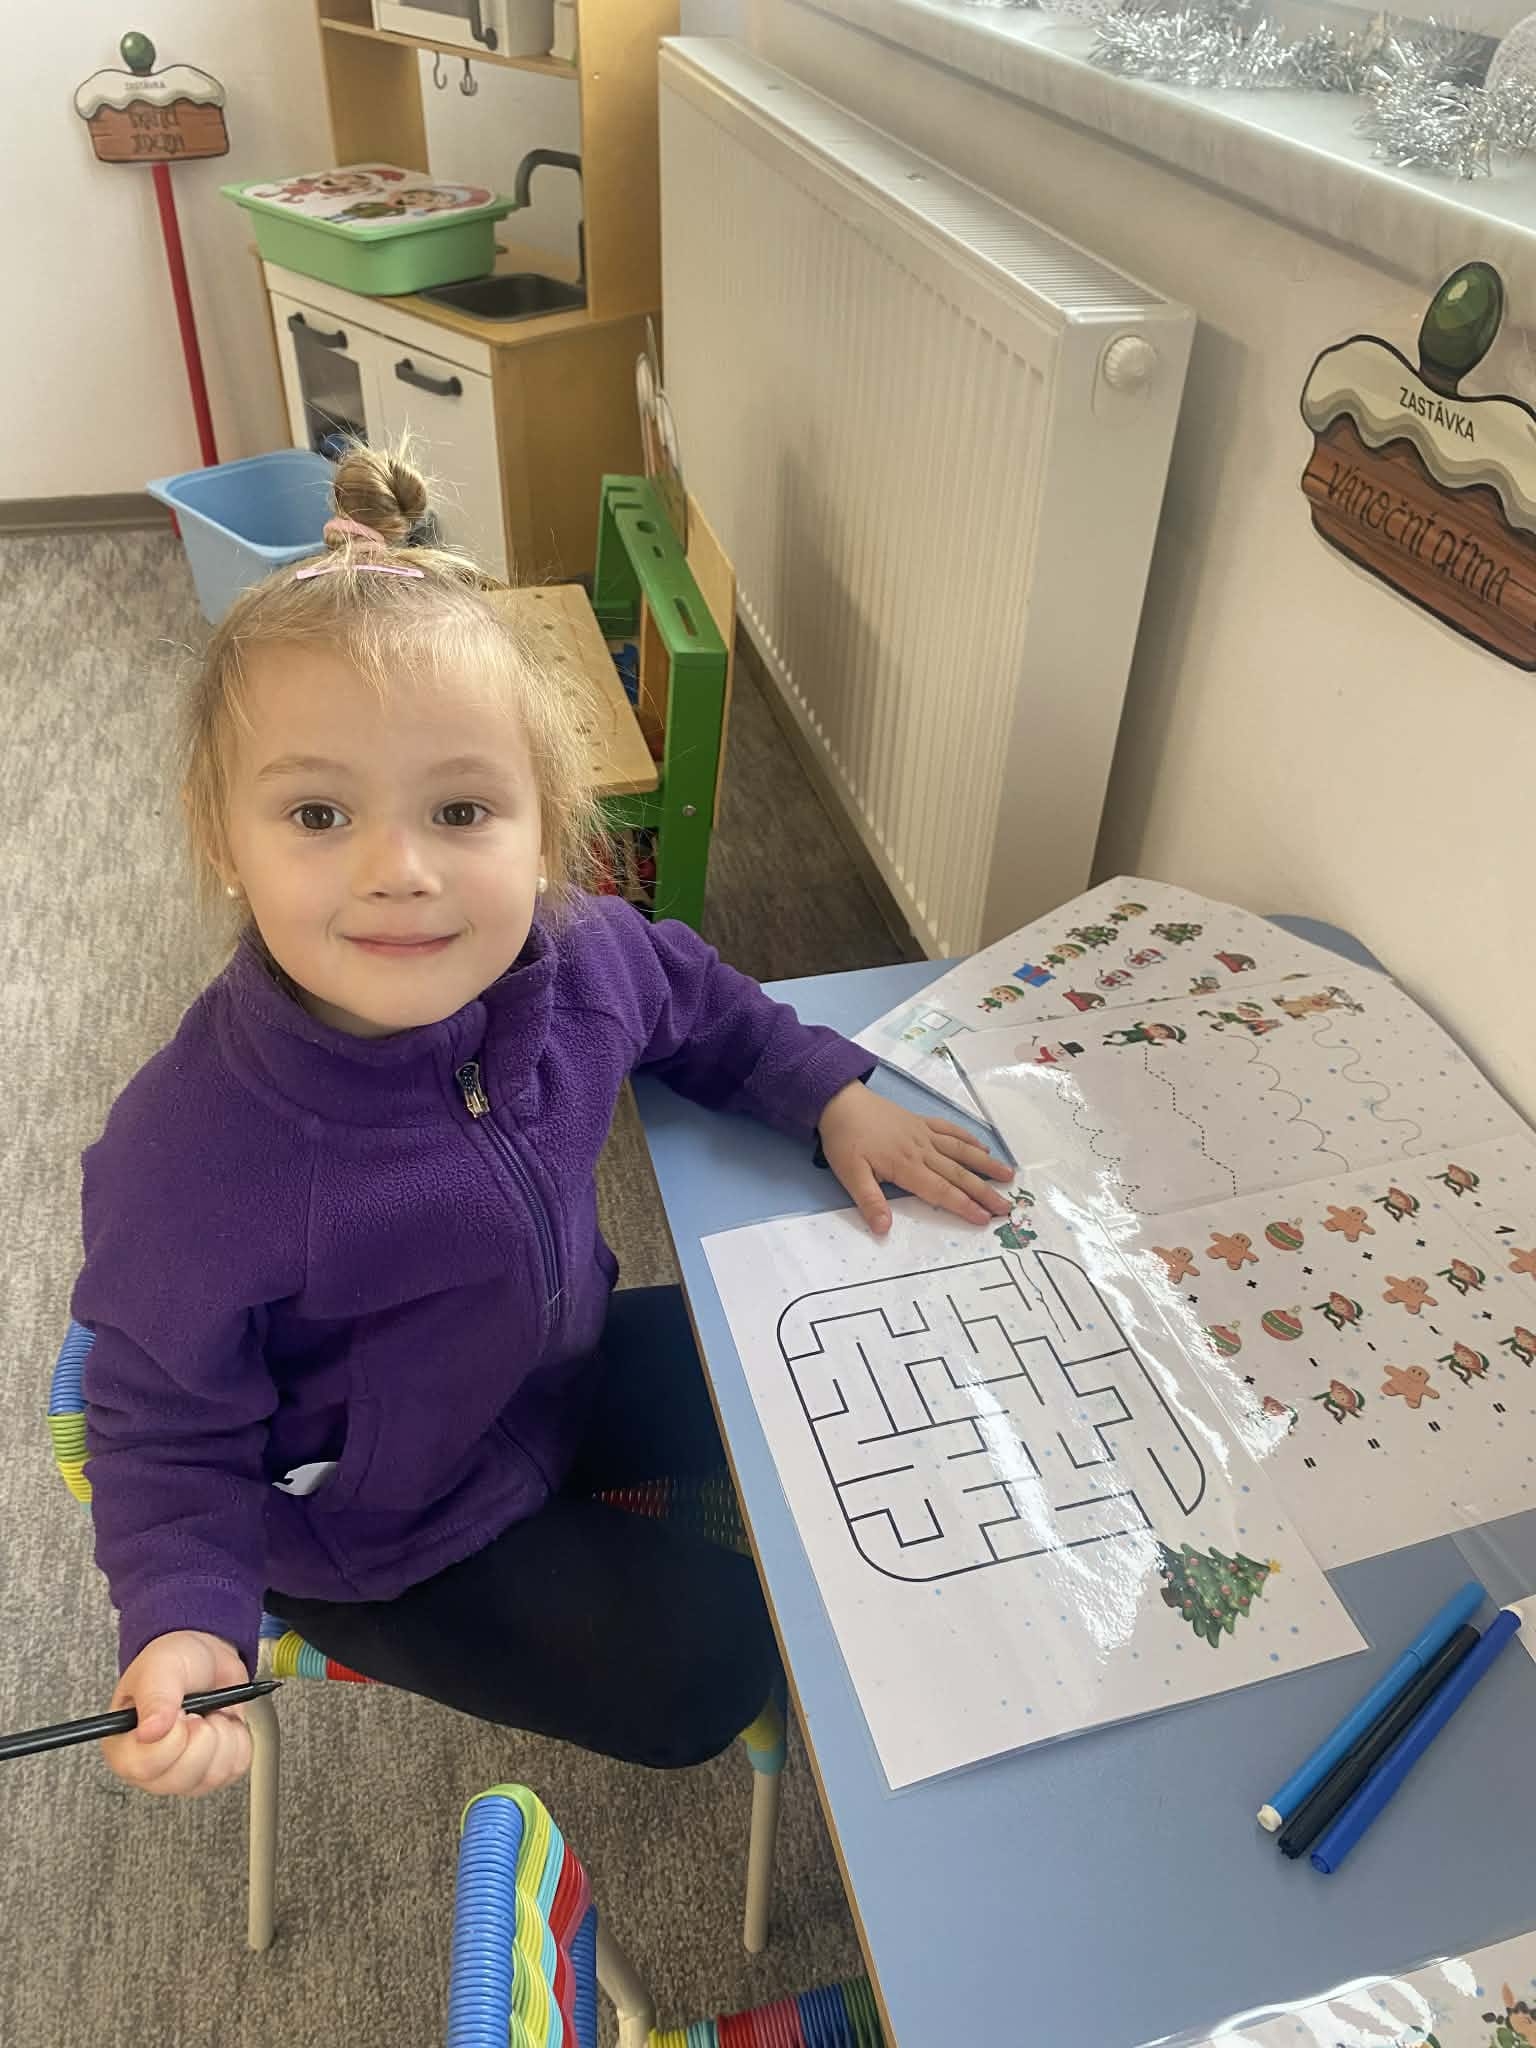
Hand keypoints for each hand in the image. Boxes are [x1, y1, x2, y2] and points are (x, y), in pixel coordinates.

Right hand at [102, 1630, 252, 1798]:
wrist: (209, 1659)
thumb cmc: (175, 1662)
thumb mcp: (160, 1666)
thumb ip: (155, 1697)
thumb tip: (149, 1733)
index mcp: (124, 1747)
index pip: (144, 1767)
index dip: (172, 1738)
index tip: (182, 1711)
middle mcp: (150, 1769)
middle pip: (181, 1778)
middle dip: (201, 1735)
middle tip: (195, 1710)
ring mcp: (182, 1775)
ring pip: (213, 1776)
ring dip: (222, 1735)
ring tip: (208, 1714)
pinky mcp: (213, 1774)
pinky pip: (236, 1767)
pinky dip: (238, 1739)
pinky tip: (223, 1723)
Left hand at [817, 1081, 1012, 1235]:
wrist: (840, 1101)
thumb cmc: (844, 1140)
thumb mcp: (850, 1175)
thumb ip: (869, 1201)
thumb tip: (884, 1228)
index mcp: (906, 1166)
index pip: (941, 1190)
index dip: (963, 1205)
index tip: (984, 1218)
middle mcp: (921, 1150)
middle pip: (959, 1173)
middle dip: (984, 1192)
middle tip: (1007, 1206)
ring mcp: (924, 1134)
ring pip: (961, 1150)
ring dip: (986, 1164)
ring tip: (1008, 1176)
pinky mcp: (921, 1122)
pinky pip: (951, 1130)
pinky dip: (969, 1138)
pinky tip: (983, 1146)